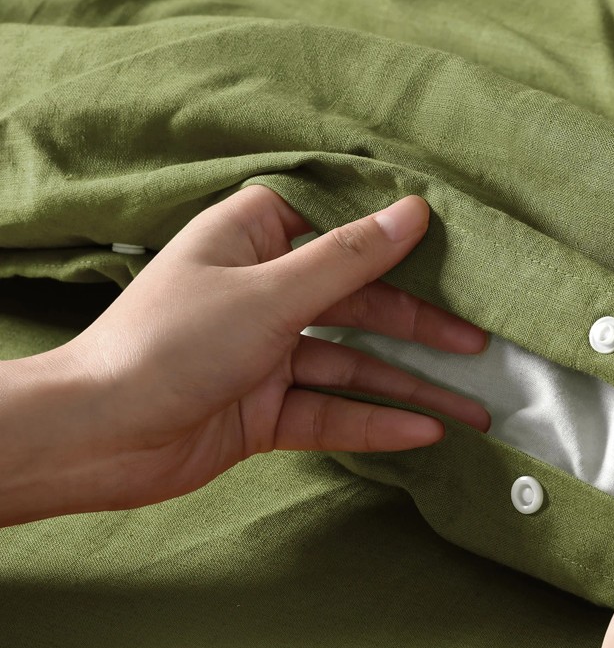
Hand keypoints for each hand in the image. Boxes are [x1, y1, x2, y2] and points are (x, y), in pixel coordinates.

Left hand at [10, 187, 489, 520]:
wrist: (97, 437)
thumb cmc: (167, 344)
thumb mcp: (270, 294)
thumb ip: (349, 259)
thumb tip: (413, 210)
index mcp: (253, 236)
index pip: (341, 225)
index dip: (400, 238)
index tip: (462, 249)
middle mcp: (263, 289)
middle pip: (360, 301)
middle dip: (421, 326)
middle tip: (481, 342)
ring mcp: (265, 352)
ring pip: (354, 363)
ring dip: (410, 386)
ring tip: (472, 408)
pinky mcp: (264, 408)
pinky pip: (332, 410)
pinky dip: (375, 420)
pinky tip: (423, 433)